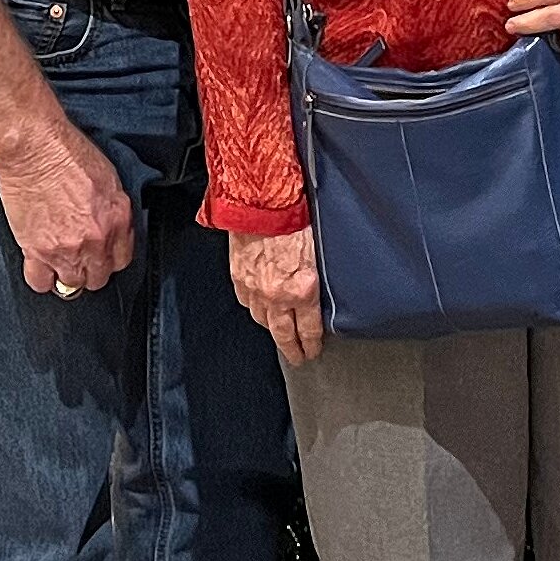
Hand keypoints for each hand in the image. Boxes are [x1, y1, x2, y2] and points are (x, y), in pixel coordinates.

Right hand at [0, 115, 135, 298]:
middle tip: (80, 258)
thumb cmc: (68, 154)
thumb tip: (112, 229)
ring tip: (61, 262)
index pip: (122, 260)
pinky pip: (41, 282)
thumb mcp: (109, 179)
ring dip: (67, 275)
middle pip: (98, 277)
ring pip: (72, 284)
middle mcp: (96, 239)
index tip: (102, 255)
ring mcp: (66, 248)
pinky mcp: (36, 250)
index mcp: (117, 219)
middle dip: (91, 270)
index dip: (110, 259)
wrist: (35, 148)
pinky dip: (42, 278)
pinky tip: (43, 267)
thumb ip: (114, 211)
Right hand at [232, 226, 324, 364]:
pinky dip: (255, 309)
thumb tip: (320, 290)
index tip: (313, 351)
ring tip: (280, 333)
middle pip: (283, 334)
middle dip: (292, 350)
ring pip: (263, 320)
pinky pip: (247, 303)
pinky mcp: (239, 278)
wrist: (260, 201)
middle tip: (297, 359)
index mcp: (302, 289)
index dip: (312, 344)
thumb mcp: (319, 250)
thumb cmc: (294, 218)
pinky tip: (260, 309)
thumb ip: (317, 276)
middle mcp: (277, 295)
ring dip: (273, 328)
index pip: (309, 329)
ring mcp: (255, 288)